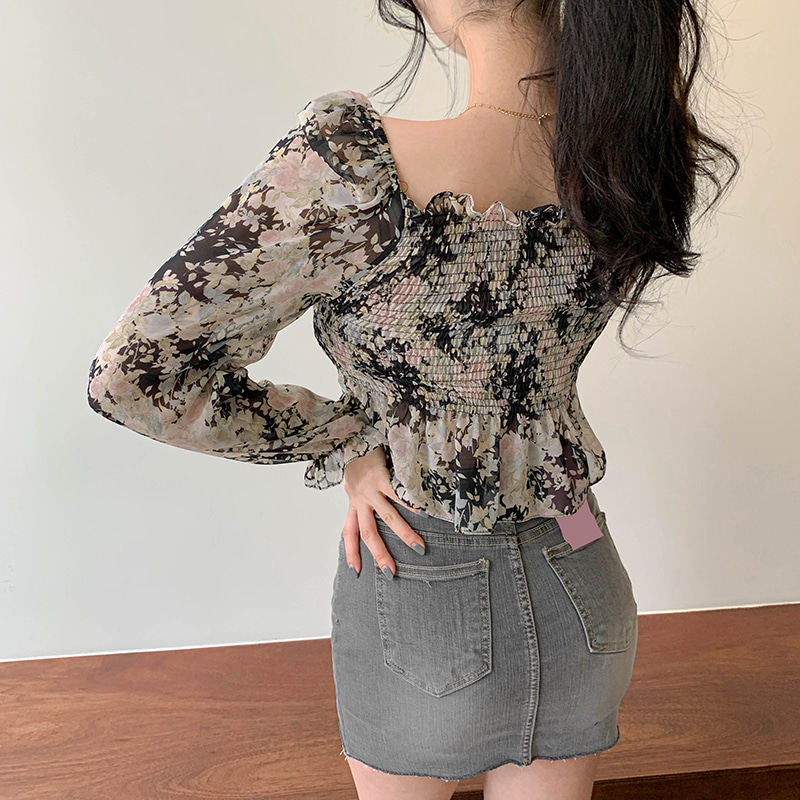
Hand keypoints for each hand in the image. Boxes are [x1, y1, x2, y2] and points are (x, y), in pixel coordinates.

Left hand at [342, 446, 425, 576]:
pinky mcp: (382, 477)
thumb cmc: (359, 458)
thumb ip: (359, 494)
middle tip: (391, 573)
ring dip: (404, 535)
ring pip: (388, 518)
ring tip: (419, 548)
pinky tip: (426, 515)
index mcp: (353, 502)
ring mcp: (371, 489)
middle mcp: (360, 499)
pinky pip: (399, 495)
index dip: (351, 552)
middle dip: (380, 554)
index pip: (349, 532)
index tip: (354, 572)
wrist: (355, 435)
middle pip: (368, 532)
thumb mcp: (354, 480)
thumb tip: (361, 502)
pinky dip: (413, 506)